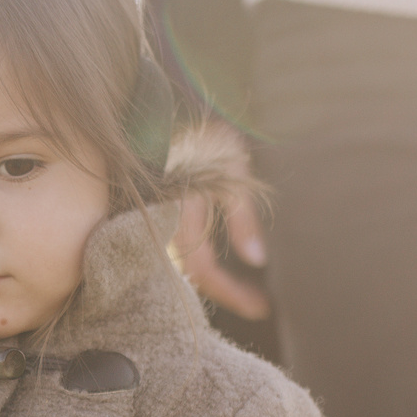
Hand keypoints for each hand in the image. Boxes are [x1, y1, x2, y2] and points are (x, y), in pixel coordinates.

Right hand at [171, 125, 270, 320]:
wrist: (154, 107)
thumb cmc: (199, 134)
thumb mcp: (230, 169)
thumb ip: (241, 217)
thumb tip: (257, 261)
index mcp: (179, 219)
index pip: (205, 271)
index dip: (233, 293)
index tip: (262, 309)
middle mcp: (162, 226)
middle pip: (192, 274)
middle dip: (226, 292)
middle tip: (257, 304)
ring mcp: (156, 221)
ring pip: (184, 262)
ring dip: (214, 278)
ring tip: (244, 289)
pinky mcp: (156, 212)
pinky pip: (177, 246)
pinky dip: (199, 259)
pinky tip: (218, 262)